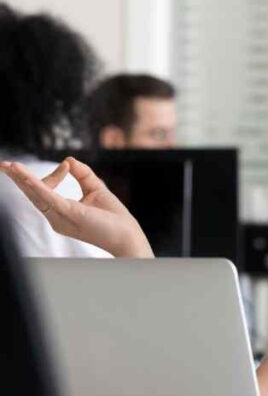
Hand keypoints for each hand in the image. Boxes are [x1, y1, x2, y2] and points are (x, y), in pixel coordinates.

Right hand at [0, 157, 153, 257]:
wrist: (128, 237)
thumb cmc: (114, 218)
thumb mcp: (96, 189)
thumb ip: (82, 174)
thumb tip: (69, 159)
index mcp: (60, 212)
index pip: (46, 190)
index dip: (54, 174)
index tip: (67, 166)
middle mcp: (55, 217)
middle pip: (32, 194)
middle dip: (18, 178)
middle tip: (3, 165)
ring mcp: (60, 217)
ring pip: (36, 195)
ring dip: (22, 179)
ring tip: (9, 166)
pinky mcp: (68, 214)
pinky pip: (48, 198)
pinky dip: (36, 185)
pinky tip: (24, 175)